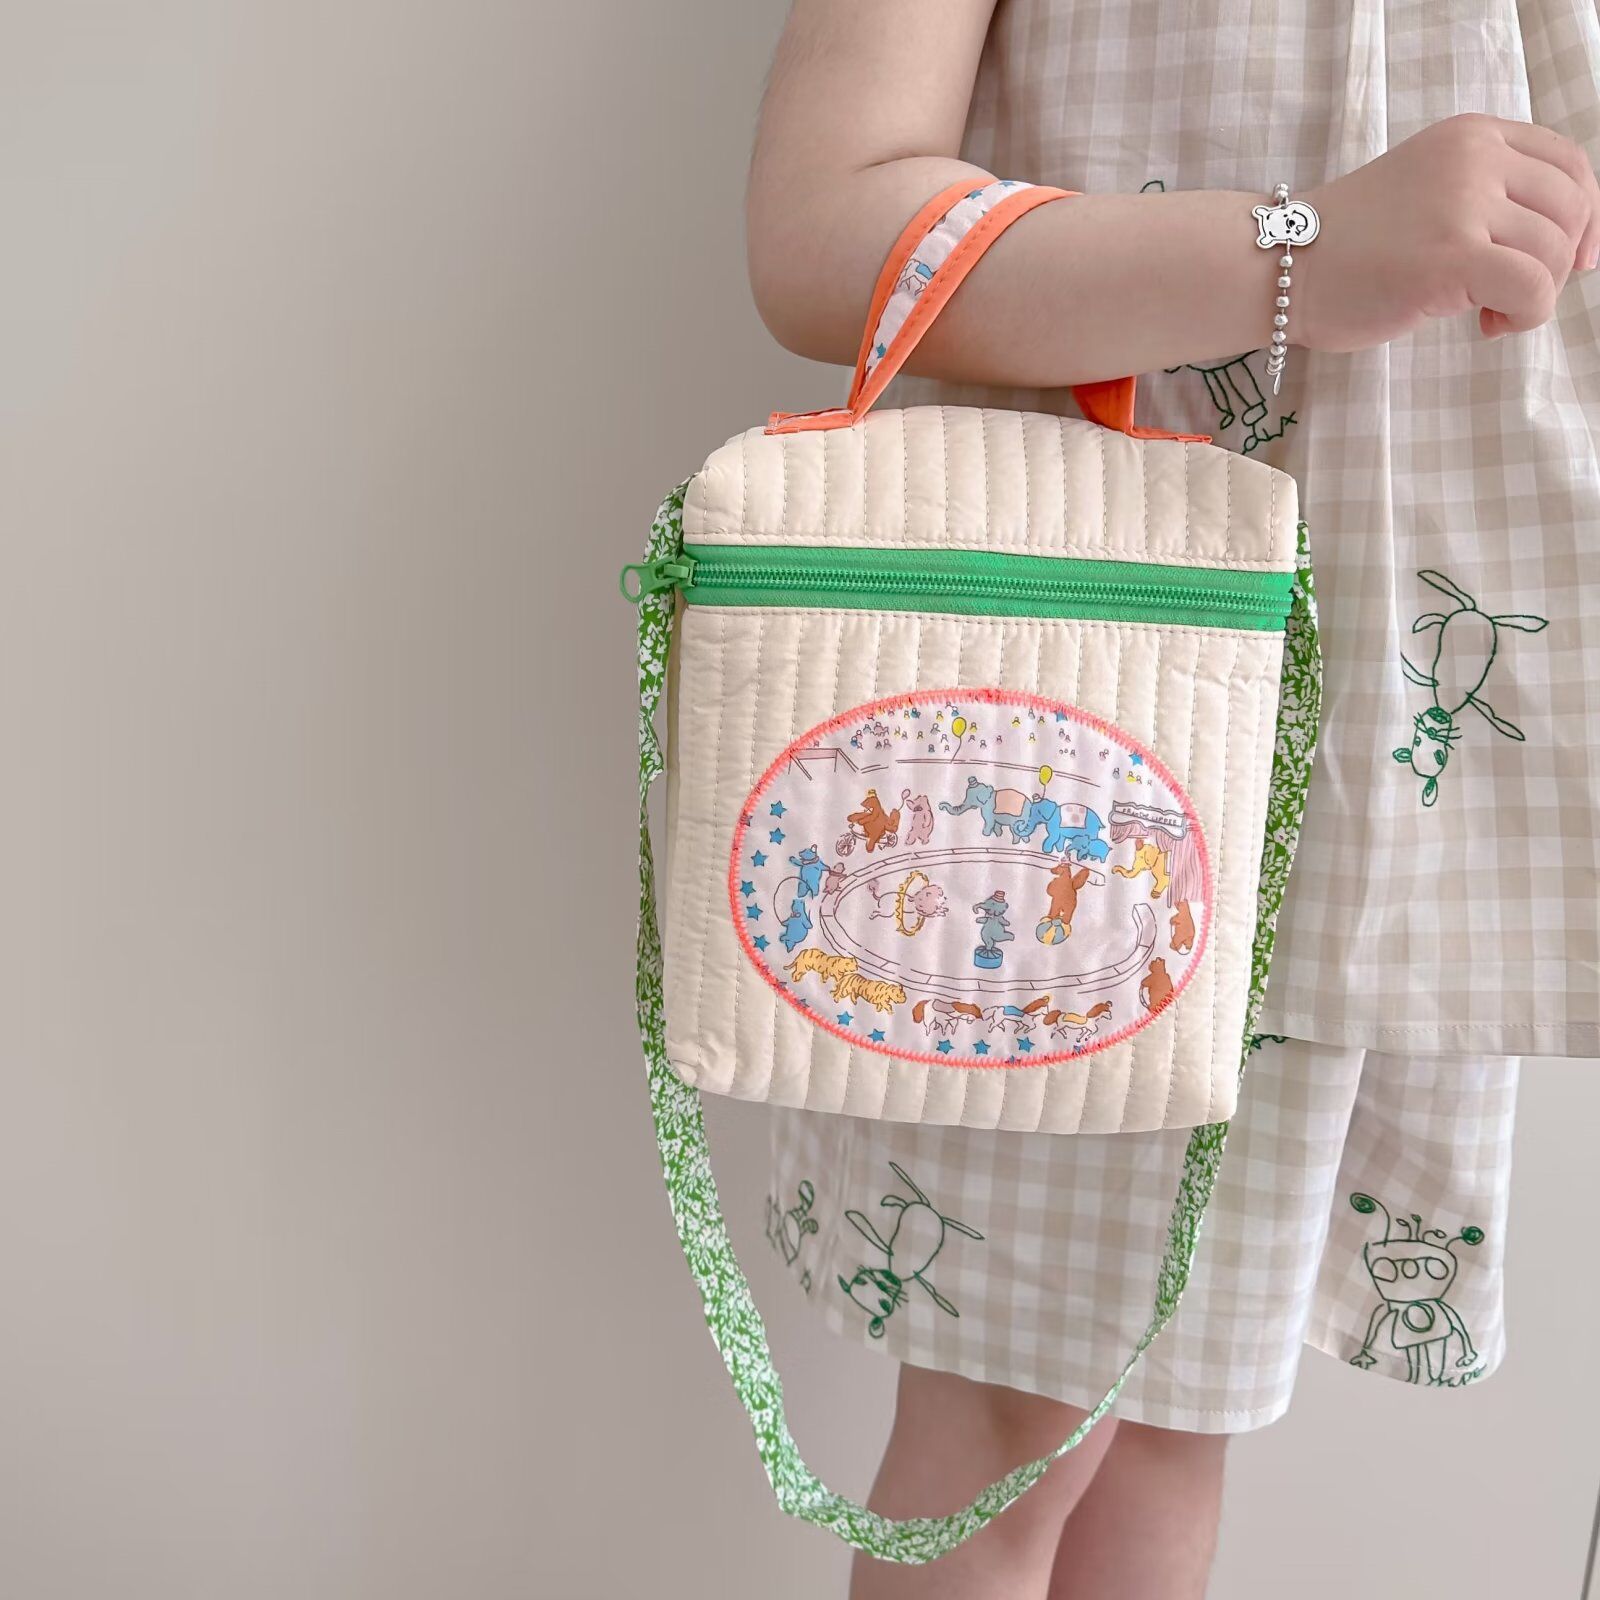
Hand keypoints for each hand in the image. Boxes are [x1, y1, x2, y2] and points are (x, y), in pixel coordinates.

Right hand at [1295, 113, 1599, 351]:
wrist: (1283, 270)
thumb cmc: (1349, 249)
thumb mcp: (1430, 195)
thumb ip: (1487, 200)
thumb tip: (1564, 246)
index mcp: (1472, 137)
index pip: (1569, 163)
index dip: (1585, 216)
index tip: (1574, 258)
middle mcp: (1474, 159)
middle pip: (1570, 210)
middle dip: (1556, 264)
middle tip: (1511, 296)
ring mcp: (1463, 203)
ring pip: (1553, 254)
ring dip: (1533, 296)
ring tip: (1488, 314)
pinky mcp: (1453, 254)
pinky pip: (1533, 288)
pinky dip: (1525, 315)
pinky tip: (1488, 325)